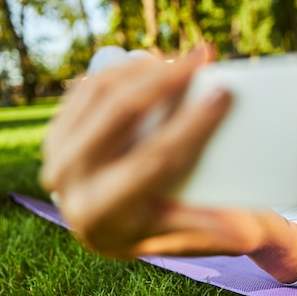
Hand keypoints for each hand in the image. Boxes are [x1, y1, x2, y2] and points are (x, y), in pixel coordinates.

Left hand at [40, 46, 231, 256]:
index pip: (155, 160)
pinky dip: (123, 70)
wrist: (111, 228)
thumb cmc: (161, 227)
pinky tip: (154, 65)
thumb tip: (240, 230)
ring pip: (102, 91)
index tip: (224, 94)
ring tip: (182, 60)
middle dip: (168, 79)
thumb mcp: (187, 238)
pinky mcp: (56, 132)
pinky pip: (89, 87)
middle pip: (122, 113)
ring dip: (146, 68)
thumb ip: (209, 231)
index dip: (193, 125)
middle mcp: (70, 184)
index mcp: (103, 216)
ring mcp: (57, 154)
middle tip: (203, 58)